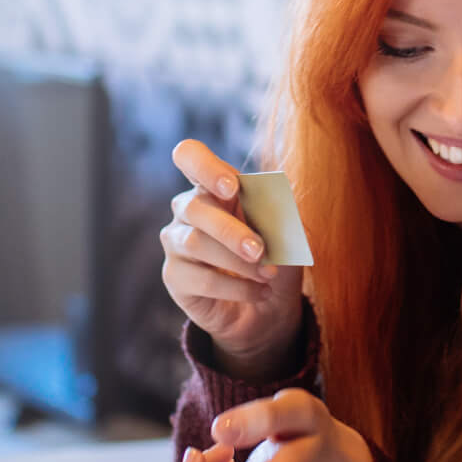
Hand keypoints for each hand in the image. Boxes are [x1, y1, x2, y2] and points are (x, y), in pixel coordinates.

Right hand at [160, 139, 303, 378]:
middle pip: (195, 207)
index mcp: (213, 185)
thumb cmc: (275, 256)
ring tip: (269, 275)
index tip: (231, 188)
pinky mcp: (174, 276)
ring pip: (196, 244)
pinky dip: (237, 287)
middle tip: (261, 251)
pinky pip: (201, 280)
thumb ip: (280, 212)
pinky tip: (261, 292)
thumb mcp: (286, 231)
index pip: (189, 156)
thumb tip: (276, 203)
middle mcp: (187, 209)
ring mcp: (176, 242)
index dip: (205, 167)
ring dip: (238, 262)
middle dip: (231, 230)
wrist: (271, 304)